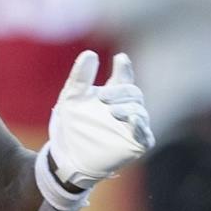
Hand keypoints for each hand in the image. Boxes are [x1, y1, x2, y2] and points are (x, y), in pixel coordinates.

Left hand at [43, 50, 152, 192]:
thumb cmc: (69, 126)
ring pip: (140, 111)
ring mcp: (132, 127)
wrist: (65, 156)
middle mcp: (126, 108)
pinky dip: (140, 127)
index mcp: (113, 94)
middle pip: (133, 93)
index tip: (120, 59)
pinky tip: (132, 119)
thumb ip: (80, 76)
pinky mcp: (135, 145)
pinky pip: (145, 135)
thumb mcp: (71, 98)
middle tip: (102, 97)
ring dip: (127, 108)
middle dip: (120, 92)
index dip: (124, 68)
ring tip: (111, 111)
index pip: (124, 77)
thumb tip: (90, 54)